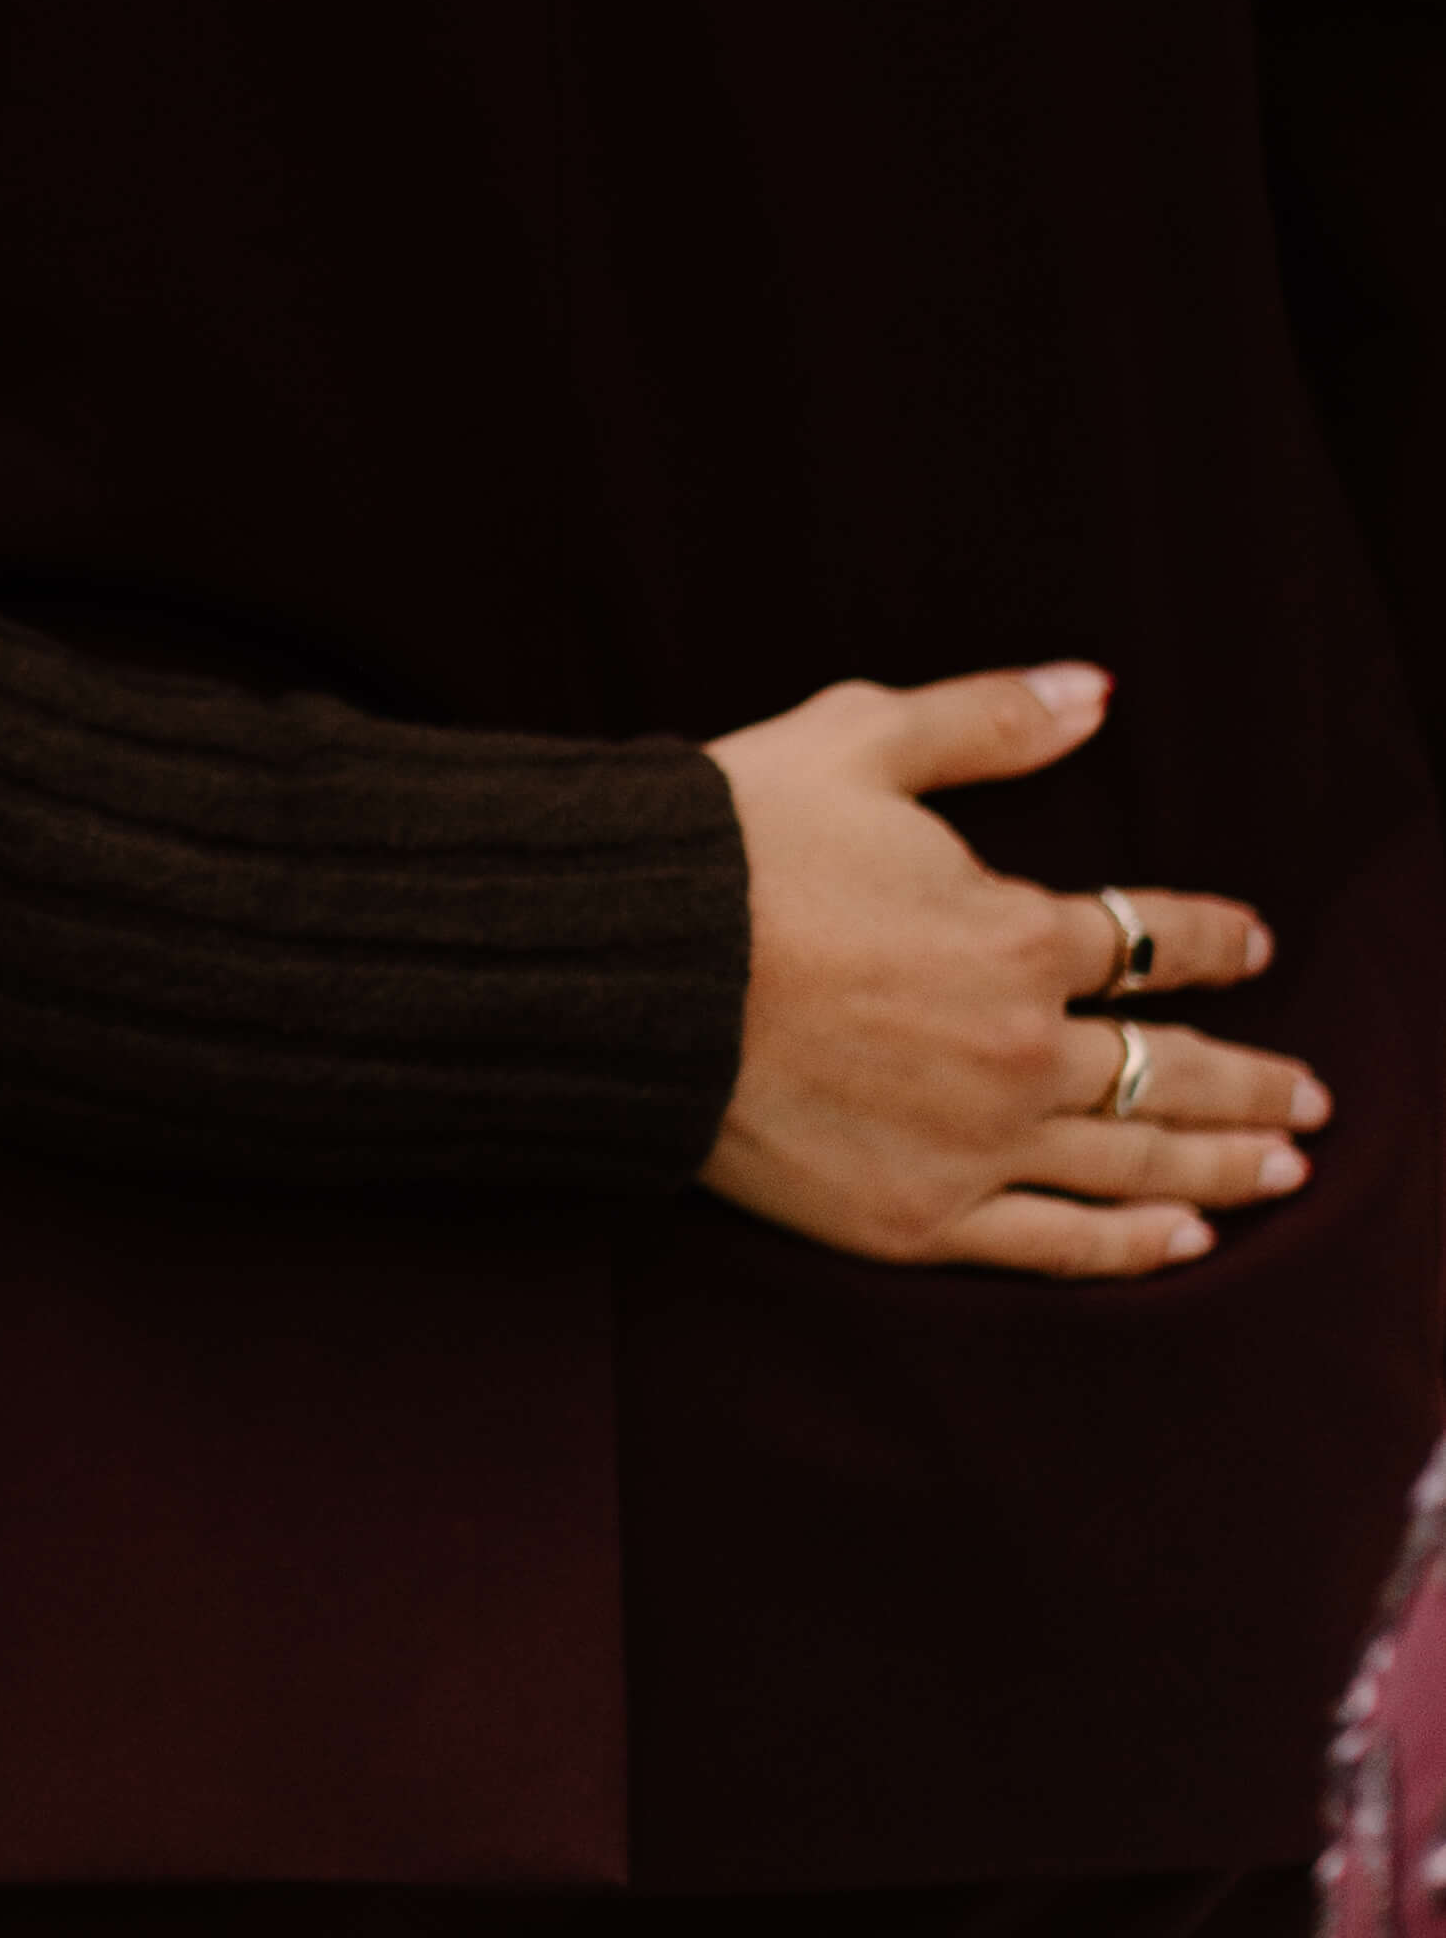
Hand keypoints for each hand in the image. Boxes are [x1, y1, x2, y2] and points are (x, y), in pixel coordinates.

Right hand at [700, 663, 1317, 1276]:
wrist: (625, 970)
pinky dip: (1134, 1245)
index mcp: (1019, 935)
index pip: (1154, 940)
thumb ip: (988, 722)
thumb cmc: (736, 844)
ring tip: (1287, 1169)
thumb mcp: (863, 740)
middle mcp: (1022, 1052)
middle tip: (1313, 1096)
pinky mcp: (922, 1219)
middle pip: (1173, 1073)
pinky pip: (1059, 1244)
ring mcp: (979, 1147)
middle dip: (1256, 1081)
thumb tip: (1094, 692)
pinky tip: (1186, 1241)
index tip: (1252, 943)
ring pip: (1138, 1164)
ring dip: (1227, 1164)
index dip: (1215, 939)